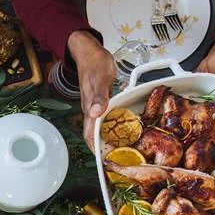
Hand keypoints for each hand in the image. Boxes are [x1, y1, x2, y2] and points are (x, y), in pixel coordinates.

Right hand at [67, 30, 114, 150]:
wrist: (89, 52)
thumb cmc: (94, 63)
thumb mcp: (99, 78)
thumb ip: (98, 96)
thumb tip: (95, 113)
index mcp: (90, 109)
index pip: (90, 136)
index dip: (96, 150)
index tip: (106, 162)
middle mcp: (92, 111)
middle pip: (96, 135)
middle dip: (105, 149)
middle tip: (120, 159)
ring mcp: (96, 106)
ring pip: (102, 128)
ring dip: (110, 138)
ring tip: (125, 148)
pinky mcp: (102, 101)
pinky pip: (107, 118)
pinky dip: (115, 126)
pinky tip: (125, 127)